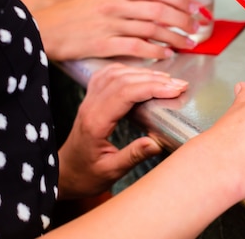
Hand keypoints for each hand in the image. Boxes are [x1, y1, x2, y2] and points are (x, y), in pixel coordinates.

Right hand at [32, 0, 198, 60]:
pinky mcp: (103, 44)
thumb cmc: (76, 14)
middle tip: (196, 27)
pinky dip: (156, 51)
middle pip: (160, 10)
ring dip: (175, 37)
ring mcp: (110, 24)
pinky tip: (167, 54)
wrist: (45, 27)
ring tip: (188, 43)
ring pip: (152, 29)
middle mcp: (116, 4)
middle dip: (183, 19)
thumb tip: (160, 3)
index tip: (198, 4)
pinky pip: (137, 47)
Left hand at [56, 63, 188, 198]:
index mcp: (96, 122)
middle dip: (155, 79)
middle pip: (124, 80)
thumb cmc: (86, 175)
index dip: (152, 87)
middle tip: (179, 85)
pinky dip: (128, 70)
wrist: (65, 172)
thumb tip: (156, 142)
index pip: (126, 93)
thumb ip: (133, 156)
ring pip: (116, 73)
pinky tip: (142, 74)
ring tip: (167, 79)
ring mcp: (89, 99)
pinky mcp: (91, 98)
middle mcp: (91, 106)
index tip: (175, 90)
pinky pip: (108, 74)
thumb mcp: (110, 172)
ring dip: (143, 72)